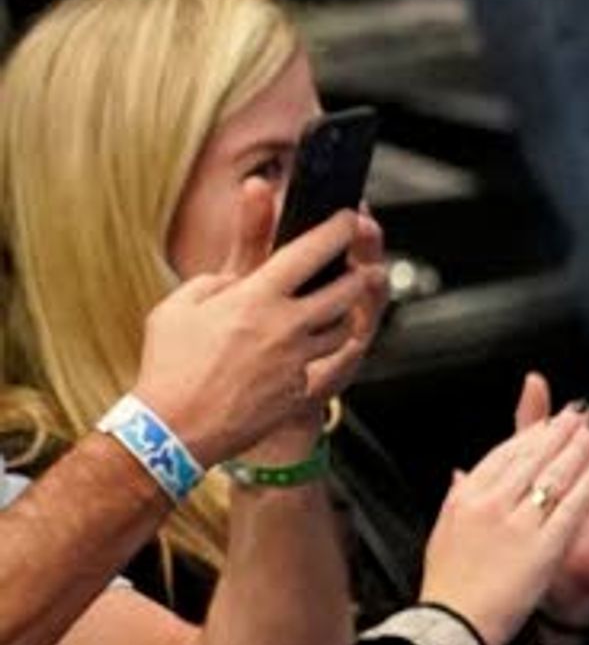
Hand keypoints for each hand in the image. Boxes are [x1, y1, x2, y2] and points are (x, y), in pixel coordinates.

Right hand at [132, 181, 386, 468]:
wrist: (175, 427)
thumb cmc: (169, 364)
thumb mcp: (179, 307)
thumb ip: (215, 282)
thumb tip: (237, 277)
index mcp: (257, 296)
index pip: (311, 251)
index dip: (338, 229)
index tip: (349, 218)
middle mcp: (287, 326)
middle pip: (347, 291)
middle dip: (361, 274)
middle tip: (363, 266)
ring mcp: (299, 360)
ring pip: (344, 329)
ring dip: (346, 315)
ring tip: (338, 307)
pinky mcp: (301, 389)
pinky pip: (322, 363)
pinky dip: (319, 353)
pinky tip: (304, 350)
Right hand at [418, 395, 588, 644]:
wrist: (453, 623)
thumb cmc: (449, 584)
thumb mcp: (443, 530)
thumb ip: (457, 497)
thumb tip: (460, 473)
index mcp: (466, 496)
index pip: (504, 453)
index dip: (532, 434)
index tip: (551, 421)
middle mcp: (491, 502)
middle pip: (532, 456)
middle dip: (561, 430)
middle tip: (582, 412)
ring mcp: (517, 522)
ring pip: (554, 474)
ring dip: (579, 447)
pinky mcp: (542, 546)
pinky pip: (571, 508)